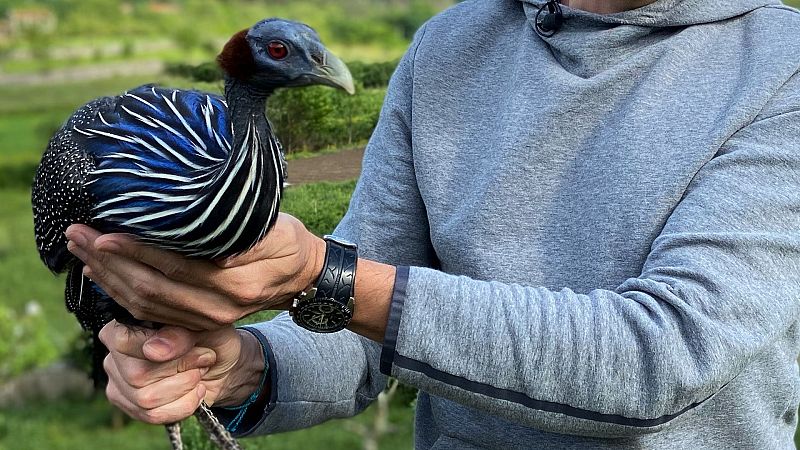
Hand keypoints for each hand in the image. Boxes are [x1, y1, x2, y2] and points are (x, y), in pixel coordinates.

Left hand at [66, 213, 324, 329]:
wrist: (304, 277)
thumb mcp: (277, 232)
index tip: (104, 233)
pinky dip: (120, 294)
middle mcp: (217, 309)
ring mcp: (206, 319)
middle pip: (151, 290)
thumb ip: (243, 237)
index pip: (174, 268)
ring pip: (145, 305)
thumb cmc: (290, 244)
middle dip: (109, 263)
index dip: (136, 252)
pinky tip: (101, 274)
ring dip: (108, 278)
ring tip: (80, 250)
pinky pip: (151, 312)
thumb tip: (202, 240)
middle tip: (78, 235)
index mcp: (235, 286)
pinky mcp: (198, 320)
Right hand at [99, 320, 265, 423]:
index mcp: (125, 326)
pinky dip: (184, 405)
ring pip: (145, 398)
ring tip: (200, 373)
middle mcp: (114, 356)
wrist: (222, 366)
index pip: (125, 341)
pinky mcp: (131, 407)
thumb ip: (178, 333)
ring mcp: (119, 384)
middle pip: (137, 374)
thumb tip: (153, 351)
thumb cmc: (210, 338)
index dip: (164, 346)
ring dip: (184, 386)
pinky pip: (153, 415)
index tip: (194, 344)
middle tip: (204, 358)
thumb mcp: (203, 326)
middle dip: (181, 369)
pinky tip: (197, 391)